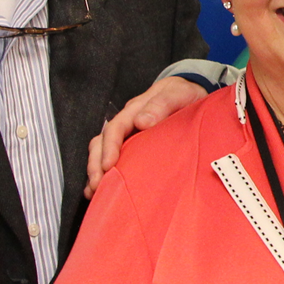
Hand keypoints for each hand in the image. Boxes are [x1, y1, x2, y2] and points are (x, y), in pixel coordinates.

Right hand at [86, 77, 205, 195]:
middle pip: (101, 142)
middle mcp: (126, 123)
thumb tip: (141, 122)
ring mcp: (127, 135)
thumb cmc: (182, 93)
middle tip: (97, 185)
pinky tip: (101, 190)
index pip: (115, 128)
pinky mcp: (132, 146)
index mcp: (134, 110)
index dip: (109, 147)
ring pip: (102, 152)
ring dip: (95, 171)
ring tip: (93, 192)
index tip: (108, 165)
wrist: (190, 91)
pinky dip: (105, 174)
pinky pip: (113, 159)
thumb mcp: (177, 94)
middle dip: (95, 164)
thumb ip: (162, 104)